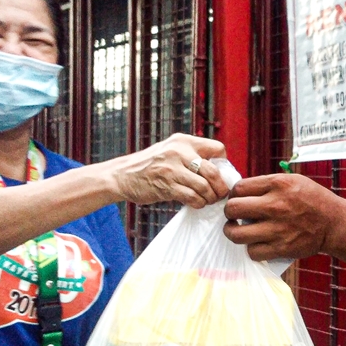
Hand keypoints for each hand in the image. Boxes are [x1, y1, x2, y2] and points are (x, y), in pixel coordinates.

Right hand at [106, 134, 228, 206]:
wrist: (122, 175)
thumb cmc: (150, 165)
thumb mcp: (170, 150)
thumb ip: (191, 155)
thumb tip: (219, 170)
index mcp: (183, 141)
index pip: (217, 148)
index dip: (224, 164)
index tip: (221, 175)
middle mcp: (178, 152)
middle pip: (213, 171)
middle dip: (221, 186)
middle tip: (221, 194)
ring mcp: (171, 169)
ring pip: (204, 186)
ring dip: (210, 197)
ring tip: (209, 200)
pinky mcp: (166, 186)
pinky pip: (192, 197)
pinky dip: (198, 203)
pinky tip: (197, 203)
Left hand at [223, 174, 341, 260]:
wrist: (334, 223)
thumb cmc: (312, 199)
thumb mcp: (292, 180)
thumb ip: (266, 184)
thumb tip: (239, 192)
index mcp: (278, 184)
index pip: (239, 188)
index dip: (233, 194)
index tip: (237, 199)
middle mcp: (275, 205)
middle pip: (233, 209)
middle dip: (229, 212)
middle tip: (233, 215)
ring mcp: (277, 228)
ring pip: (236, 234)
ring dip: (232, 232)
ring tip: (236, 230)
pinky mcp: (281, 248)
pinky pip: (252, 252)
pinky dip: (251, 248)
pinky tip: (255, 243)